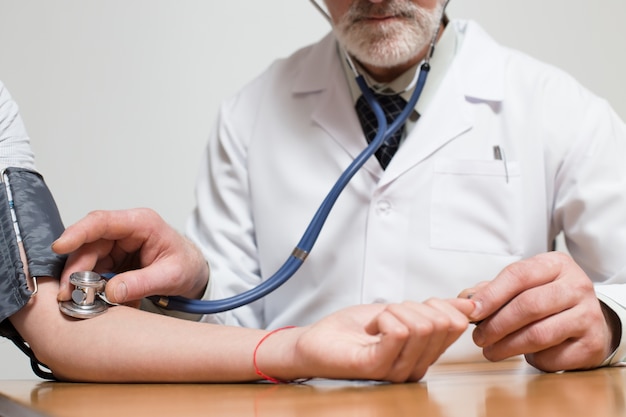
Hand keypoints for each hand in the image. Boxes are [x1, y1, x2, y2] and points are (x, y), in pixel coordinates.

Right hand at [53, 208, 208, 304]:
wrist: (194, 273)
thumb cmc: (187, 265)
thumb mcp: (171, 276)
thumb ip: (142, 283)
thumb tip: (111, 291)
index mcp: (142, 223)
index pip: (103, 222)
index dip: (78, 232)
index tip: (60, 246)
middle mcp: (125, 231)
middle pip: (89, 244)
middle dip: (75, 269)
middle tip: (67, 293)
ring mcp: (117, 245)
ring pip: (87, 259)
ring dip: (79, 280)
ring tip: (78, 301)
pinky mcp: (113, 260)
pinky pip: (93, 271)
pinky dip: (90, 287)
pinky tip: (95, 301)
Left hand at [260, 298, 473, 382]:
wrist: (314, 344)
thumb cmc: (352, 331)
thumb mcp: (399, 312)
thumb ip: (432, 310)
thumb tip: (468, 303)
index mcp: (424, 354)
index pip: (456, 324)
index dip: (437, 304)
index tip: (412, 306)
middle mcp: (416, 366)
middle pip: (442, 323)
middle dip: (414, 306)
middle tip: (389, 314)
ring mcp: (398, 370)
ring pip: (422, 326)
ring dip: (395, 311)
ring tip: (377, 323)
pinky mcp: (377, 367)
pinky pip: (398, 333)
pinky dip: (383, 318)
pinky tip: (371, 330)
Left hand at [459, 252, 617, 371]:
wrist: (591, 321)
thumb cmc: (549, 300)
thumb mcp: (526, 285)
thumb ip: (494, 289)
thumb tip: (466, 300)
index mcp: (557, 264)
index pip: (518, 275)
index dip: (491, 295)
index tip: (472, 311)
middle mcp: (577, 286)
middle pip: (528, 305)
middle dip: (496, 324)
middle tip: (479, 338)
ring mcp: (589, 315)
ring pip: (539, 333)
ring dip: (507, 346)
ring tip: (491, 351)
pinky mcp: (592, 344)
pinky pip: (553, 355)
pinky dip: (533, 359)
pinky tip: (524, 355)